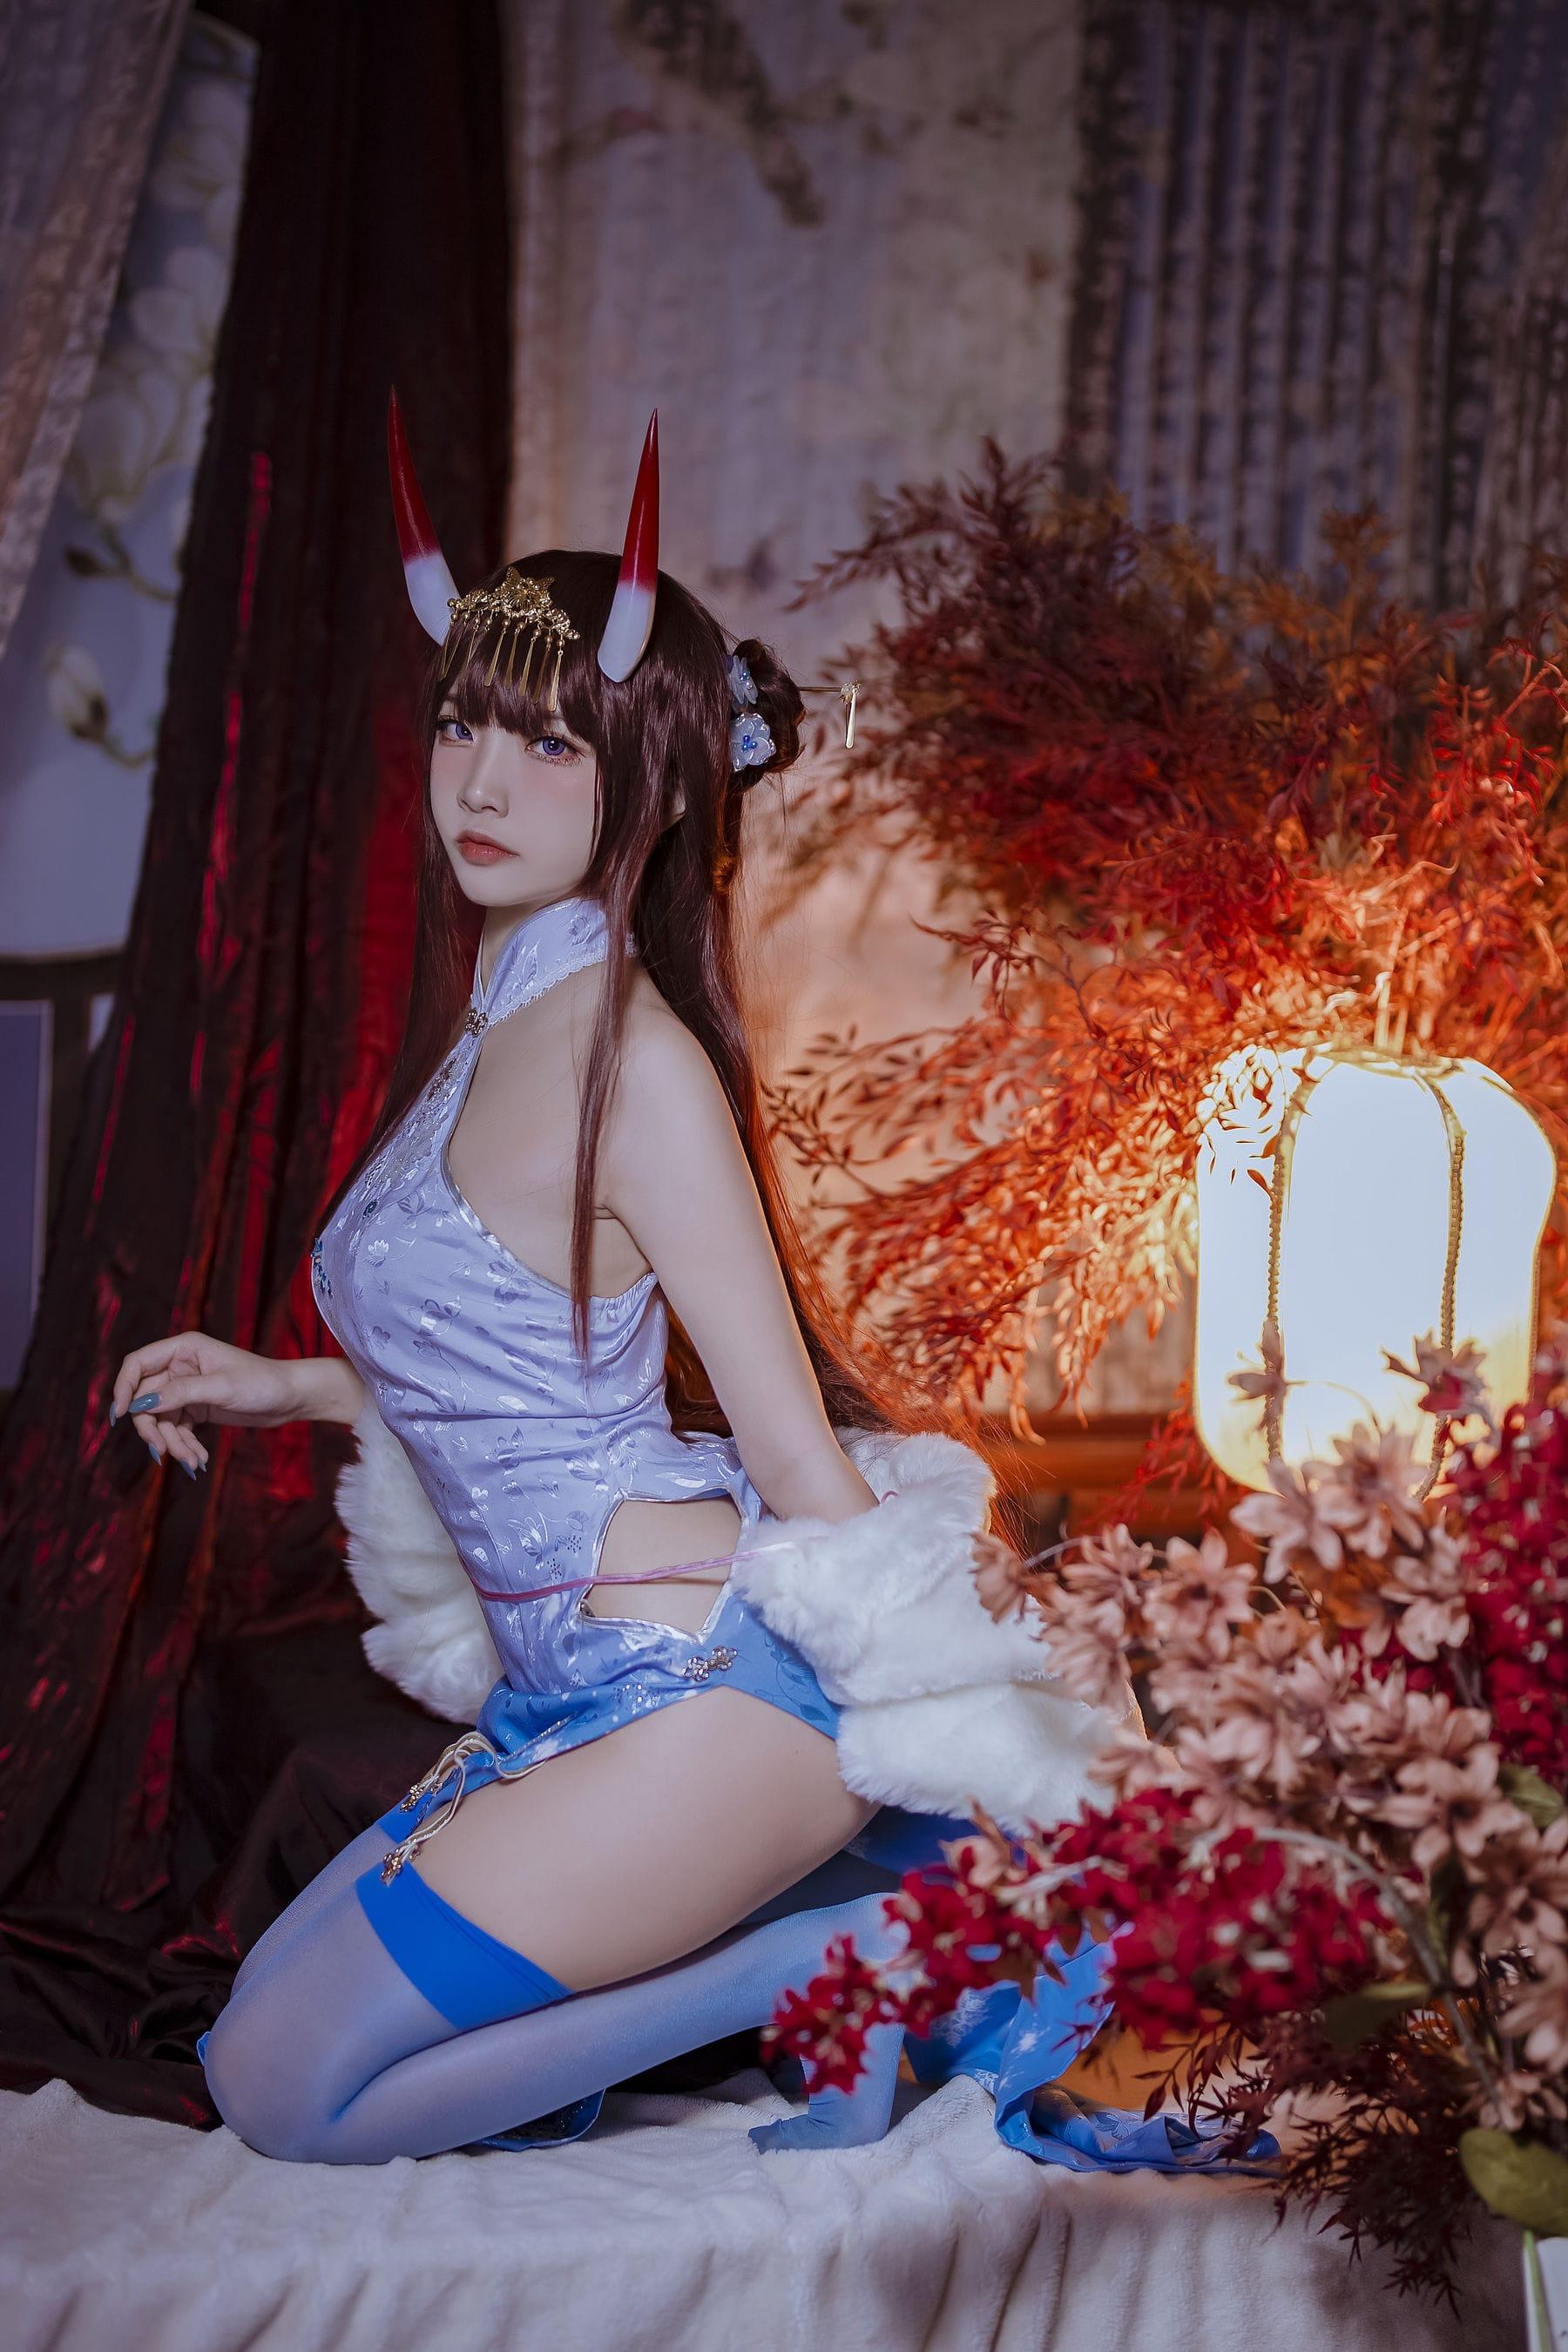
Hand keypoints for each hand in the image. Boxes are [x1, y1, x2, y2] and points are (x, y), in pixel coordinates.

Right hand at [107, 1332, 308, 1473]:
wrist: (291, 1399)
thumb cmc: (262, 1382)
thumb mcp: (221, 1387)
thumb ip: (181, 1393)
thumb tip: (142, 1404)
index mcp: (184, 1348)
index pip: (138, 1363)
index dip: (124, 1387)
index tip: (121, 1415)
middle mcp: (180, 1366)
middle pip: (145, 1398)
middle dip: (152, 1427)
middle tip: (162, 1451)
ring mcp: (187, 1388)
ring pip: (160, 1419)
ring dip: (171, 1443)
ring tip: (192, 1461)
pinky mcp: (196, 1408)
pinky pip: (176, 1429)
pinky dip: (183, 1445)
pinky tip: (198, 1460)